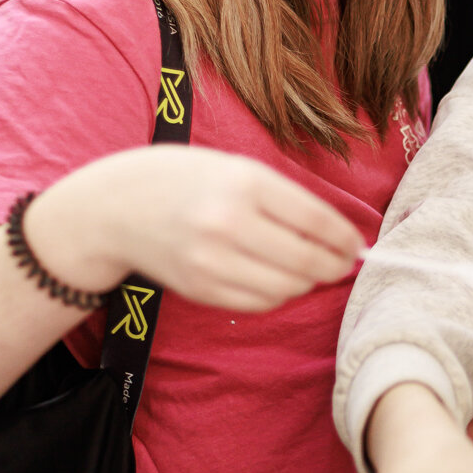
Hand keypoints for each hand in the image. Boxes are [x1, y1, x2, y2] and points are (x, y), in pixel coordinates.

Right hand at [26, 144, 363, 309]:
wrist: (116, 206)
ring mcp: (213, 261)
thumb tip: (340, 236)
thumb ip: (286, 200)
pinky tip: (274, 277)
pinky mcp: (202, 289)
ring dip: (306, 281)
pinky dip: (277, 294)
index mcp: (245, 183)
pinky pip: (260, 303)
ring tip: (306, 267)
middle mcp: (229, 223)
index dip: (346, 239)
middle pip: (308, 261)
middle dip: (335, 266)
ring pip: (288, 287)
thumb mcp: (237, 169)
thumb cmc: (186, 180)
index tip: (357, 245)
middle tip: (343, 263)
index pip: (317, 220)